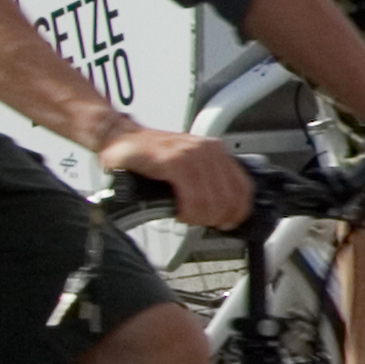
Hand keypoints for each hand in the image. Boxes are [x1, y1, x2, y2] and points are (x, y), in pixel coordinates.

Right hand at [108, 125, 252, 234]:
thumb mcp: (189, 164)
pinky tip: (179, 212)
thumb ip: (207, 180)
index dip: (238, 211)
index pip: (243, 187)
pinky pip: (192, 197)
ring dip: (199, 217)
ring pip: (211, 201)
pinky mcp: (173, 161)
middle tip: (200, 221)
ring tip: (186, 217)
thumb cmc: (153, 156)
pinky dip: (187, 211)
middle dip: (215, 218)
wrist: (121, 140)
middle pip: (228, 198)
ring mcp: (191, 154)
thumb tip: (224, 209)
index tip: (228, 223)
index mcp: (216, 150)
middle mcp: (207, 150)